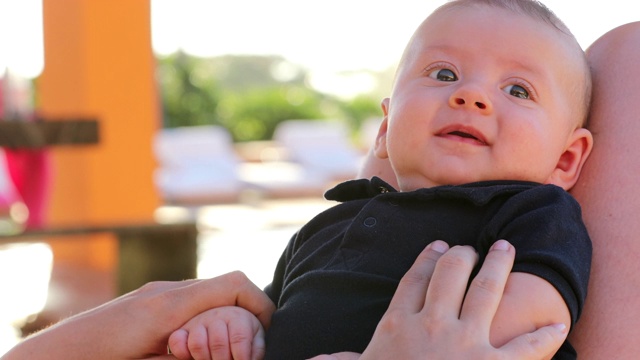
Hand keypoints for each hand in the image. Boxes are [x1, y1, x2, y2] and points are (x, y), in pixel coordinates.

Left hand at [2, 271, 274, 359]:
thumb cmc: (99, 358)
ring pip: (208, 295)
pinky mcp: (149, 303)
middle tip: (252, 343)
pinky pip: (189, 302)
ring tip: (225, 346)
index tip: (272, 327)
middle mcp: (168, 291)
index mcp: (173, 305)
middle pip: (226, 288)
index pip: (235, 284)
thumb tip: (219, 349)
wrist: (53, 357)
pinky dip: (204, 317)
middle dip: (246, 312)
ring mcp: (156, 294)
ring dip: (225, 315)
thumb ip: (186, 354)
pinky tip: (197, 343)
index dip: (262, 302)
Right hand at [358, 240, 567, 359]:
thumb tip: (311, 359)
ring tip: (506, 248)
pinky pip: (527, 347)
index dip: (426, 260)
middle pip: (449, 275)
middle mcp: (432, 325)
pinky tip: (557, 322)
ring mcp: (466, 344)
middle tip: (470, 248)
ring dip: (498, 266)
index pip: (414, 282)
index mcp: (398, 326)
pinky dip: (545, 335)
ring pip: (486, 290)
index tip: (437, 246)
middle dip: (461, 256)